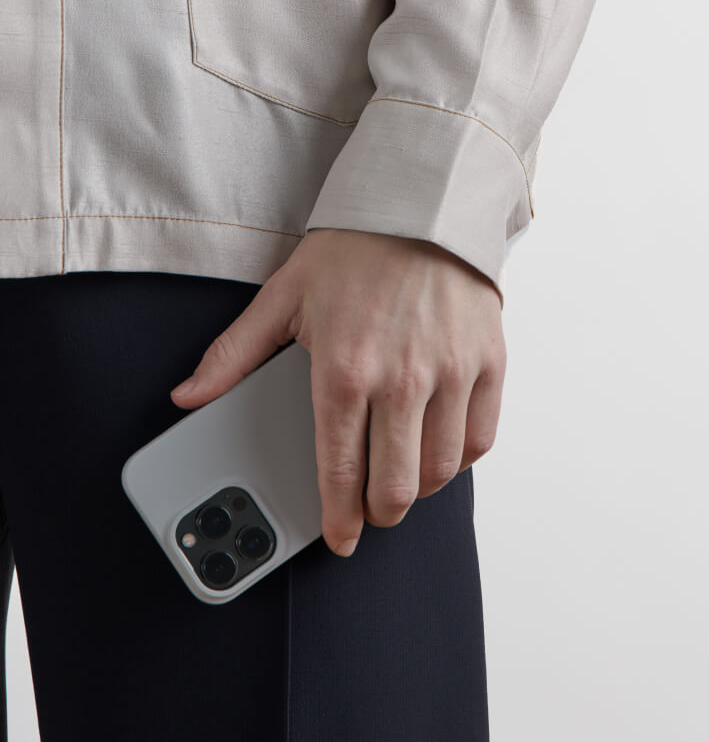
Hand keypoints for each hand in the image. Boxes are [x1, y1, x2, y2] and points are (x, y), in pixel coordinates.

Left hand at [169, 227, 505, 555]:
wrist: (423, 204)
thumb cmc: (354, 250)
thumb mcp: (283, 297)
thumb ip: (234, 355)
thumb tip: (187, 396)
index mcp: (344, 371)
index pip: (340, 471)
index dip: (339, 518)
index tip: (340, 536)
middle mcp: (402, 380)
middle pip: (395, 486)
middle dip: (378, 513)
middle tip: (370, 510)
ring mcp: (451, 373)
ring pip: (440, 470)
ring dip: (418, 489)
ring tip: (403, 479)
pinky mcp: (488, 362)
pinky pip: (479, 436)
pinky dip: (459, 456)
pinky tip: (440, 448)